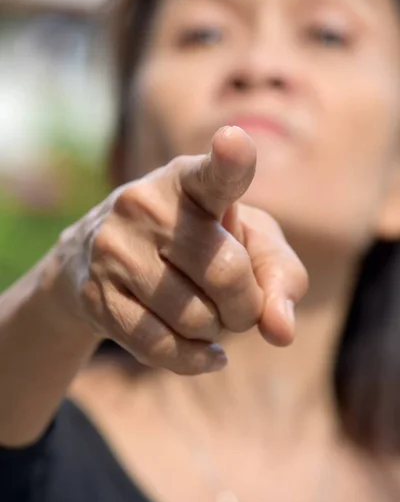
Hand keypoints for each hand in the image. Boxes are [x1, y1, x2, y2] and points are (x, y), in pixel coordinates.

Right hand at [54, 126, 307, 374]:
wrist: (100, 258)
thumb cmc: (197, 245)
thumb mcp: (248, 244)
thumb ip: (280, 277)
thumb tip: (281, 330)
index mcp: (189, 179)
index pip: (215, 172)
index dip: (230, 161)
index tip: (235, 142)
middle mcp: (145, 205)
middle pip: (227, 274)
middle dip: (246, 306)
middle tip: (239, 306)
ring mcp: (114, 249)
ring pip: (196, 318)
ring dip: (216, 331)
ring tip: (205, 314)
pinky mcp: (95, 295)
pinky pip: (161, 347)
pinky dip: (194, 359)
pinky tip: (205, 353)